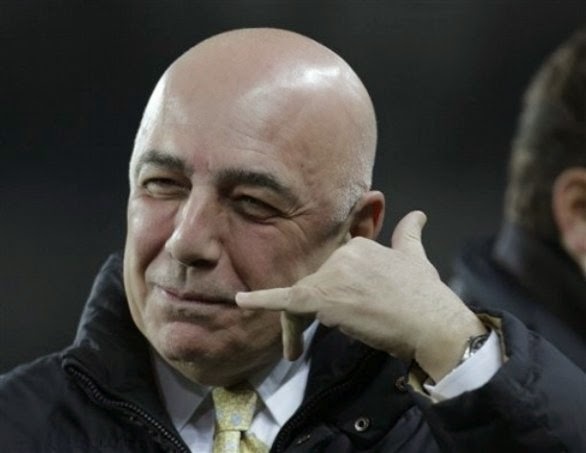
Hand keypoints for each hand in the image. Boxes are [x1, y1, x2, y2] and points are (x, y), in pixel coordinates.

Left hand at [236, 211, 486, 381]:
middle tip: (300, 343)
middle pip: (312, 285)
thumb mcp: (415, 258)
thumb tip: (418, 214)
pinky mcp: (323, 297)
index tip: (332, 314)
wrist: (431, 323)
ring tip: (293, 350)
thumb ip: (409, 234)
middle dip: (308, 313)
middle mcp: (342, 254)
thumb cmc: (425, 296)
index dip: (326, 295)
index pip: (329, 270)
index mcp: (358, 246)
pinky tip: (241, 300)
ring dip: (293, 325)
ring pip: (301, 298)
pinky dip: (261, 299)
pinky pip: (286, 299)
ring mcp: (332, 274)